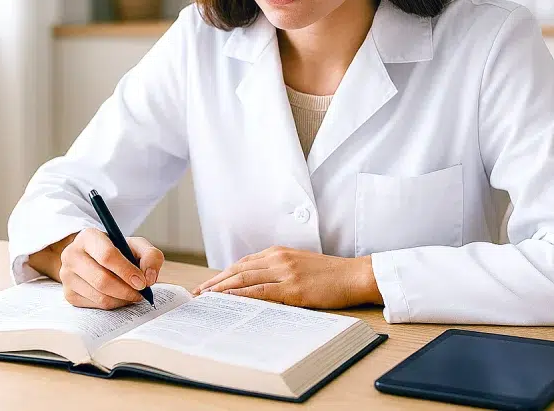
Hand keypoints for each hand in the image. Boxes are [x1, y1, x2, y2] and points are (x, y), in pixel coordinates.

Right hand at [58, 228, 163, 309]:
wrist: (95, 259)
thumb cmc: (118, 251)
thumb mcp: (136, 246)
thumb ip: (150, 256)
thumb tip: (149, 278)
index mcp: (88, 236)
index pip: (107, 256)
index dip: (127, 271)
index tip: (142, 282)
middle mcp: (72, 254)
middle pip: (102, 279)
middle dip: (126, 290)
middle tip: (141, 293)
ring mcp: (67, 276)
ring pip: (100, 296)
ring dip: (122, 299)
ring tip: (133, 294)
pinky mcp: (68, 294)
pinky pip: (95, 305)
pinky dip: (113, 304)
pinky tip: (119, 296)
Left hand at [192, 246, 382, 309]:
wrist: (355, 275)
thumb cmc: (331, 274)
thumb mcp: (301, 265)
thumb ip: (279, 270)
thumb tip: (257, 285)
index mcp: (279, 252)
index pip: (243, 263)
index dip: (223, 274)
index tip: (208, 285)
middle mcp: (279, 258)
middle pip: (238, 270)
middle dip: (215, 282)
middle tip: (198, 293)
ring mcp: (285, 272)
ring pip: (245, 279)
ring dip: (222, 289)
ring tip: (206, 298)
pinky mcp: (294, 288)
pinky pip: (261, 292)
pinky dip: (242, 295)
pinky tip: (229, 301)